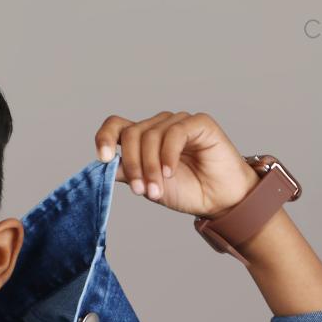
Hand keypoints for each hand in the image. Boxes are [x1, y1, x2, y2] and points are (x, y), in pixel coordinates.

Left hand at [95, 111, 260, 218]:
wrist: (218, 199)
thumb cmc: (187, 191)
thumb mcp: (148, 186)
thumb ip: (127, 173)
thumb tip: (103, 167)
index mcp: (143, 139)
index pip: (116, 126)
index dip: (104, 137)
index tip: (102, 159)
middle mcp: (159, 127)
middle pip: (131, 133)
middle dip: (133, 165)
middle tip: (140, 190)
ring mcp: (178, 123)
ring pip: (151, 135)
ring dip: (150, 167)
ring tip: (157, 190)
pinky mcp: (198, 123)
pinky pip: (175, 133)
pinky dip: (168, 155)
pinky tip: (170, 173)